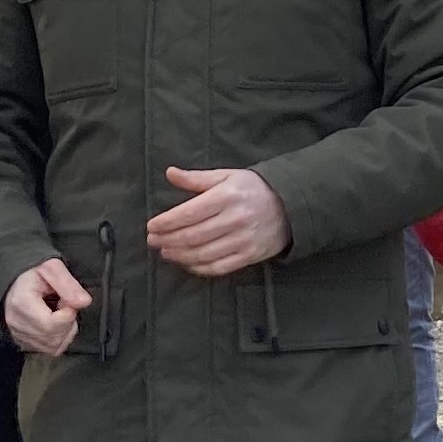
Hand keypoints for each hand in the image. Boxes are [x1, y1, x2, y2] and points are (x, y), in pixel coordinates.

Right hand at [3, 257, 92, 355]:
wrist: (13, 281)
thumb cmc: (31, 273)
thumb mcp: (51, 267)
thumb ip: (68, 284)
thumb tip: (84, 302)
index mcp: (21, 302)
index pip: (51, 323)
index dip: (68, 314)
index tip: (67, 300)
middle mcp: (17, 323)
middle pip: (54, 337)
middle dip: (68, 323)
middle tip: (64, 306)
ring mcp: (19, 335)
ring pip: (54, 347)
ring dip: (65, 332)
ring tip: (59, 314)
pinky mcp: (24, 342)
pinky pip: (50, 350)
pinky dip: (59, 339)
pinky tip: (55, 324)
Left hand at [146, 166, 291, 277]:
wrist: (290, 205)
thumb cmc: (253, 188)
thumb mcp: (227, 176)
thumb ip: (196, 178)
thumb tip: (170, 173)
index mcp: (226, 196)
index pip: (188, 213)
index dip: (166, 223)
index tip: (152, 227)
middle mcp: (234, 219)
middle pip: (192, 236)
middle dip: (168, 240)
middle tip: (153, 242)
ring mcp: (243, 239)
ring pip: (203, 253)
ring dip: (179, 255)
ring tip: (166, 252)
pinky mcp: (250, 255)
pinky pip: (219, 266)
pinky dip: (199, 268)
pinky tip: (187, 263)